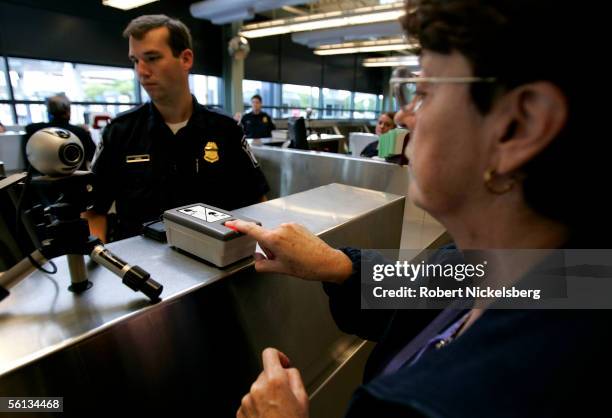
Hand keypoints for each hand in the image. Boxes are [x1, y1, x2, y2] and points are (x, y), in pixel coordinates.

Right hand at [224, 220, 352, 283]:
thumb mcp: (280, 269)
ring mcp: (290, 225)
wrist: (327, 261)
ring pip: (275, 235)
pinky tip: (296, 251)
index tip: (230, 223)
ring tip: (291, 256)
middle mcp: (281, 228)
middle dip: (268, 248)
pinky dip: (286, 241)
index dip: (239, 226)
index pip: (252, 230)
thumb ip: (262, 264)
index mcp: (274, 239)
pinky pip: (285, 232)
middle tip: (281, 260)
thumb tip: (256, 260)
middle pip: (265, 237)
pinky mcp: (297, 225)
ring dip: (278, 245)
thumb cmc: (306, 266)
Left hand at [237, 348, 308, 417]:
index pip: (270, 353)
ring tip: (276, 413)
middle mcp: (257, 388)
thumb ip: (294, 377)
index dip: (278, 356)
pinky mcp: (240, 413)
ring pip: (257, 389)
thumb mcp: (303, 399)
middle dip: (274, 381)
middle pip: (264, 373)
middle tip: (285, 399)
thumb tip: (288, 370)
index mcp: (274, 381)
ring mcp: (247, 401)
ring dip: (265, 396)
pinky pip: (250, 403)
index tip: (283, 363)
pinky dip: (257, 408)